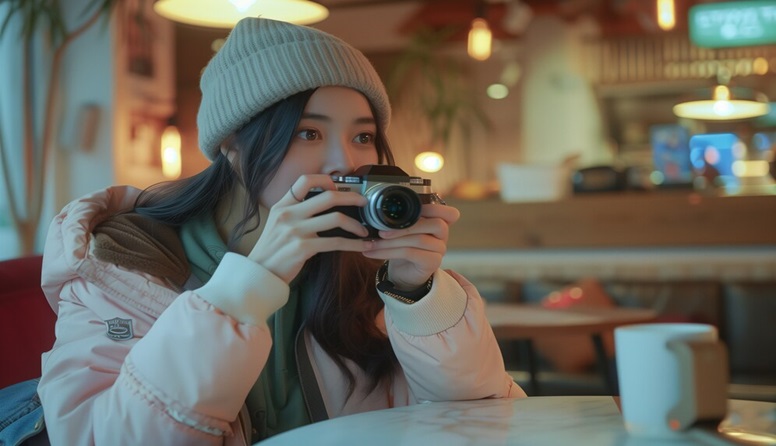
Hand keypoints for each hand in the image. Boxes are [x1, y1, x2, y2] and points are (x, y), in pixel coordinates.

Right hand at [247, 174, 374, 283]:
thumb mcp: (277, 223)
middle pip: (328, 197)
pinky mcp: (303, 248)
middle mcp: (289, 214)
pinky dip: (353, 244)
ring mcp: (296, 231)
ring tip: (364, 230)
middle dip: (352, 198)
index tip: (337, 187)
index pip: (305, 181)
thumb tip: (322, 206)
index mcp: (282, 205)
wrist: (260, 273)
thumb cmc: (272, 249)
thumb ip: (295, 212)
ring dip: (356, 225)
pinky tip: (361, 245)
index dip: (325, 180)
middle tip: (363, 203)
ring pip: (336, 218)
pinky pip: (336, 242)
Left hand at [362, 201, 459, 289]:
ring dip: (391, 242)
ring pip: (419, 240)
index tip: (408, 210)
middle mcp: (443, 236)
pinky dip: (387, 252)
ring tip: (372, 244)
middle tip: (381, 232)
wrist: (402, 272)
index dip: (432, 208)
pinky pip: (410, 253)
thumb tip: (380, 211)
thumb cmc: (403, 246)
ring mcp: (440, 250)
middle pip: (434, 224)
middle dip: (405, 227)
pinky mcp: (432, 263)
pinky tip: (373, 253)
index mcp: (440, 222)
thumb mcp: (403, 229)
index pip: (449, 213)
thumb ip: (402, 219)